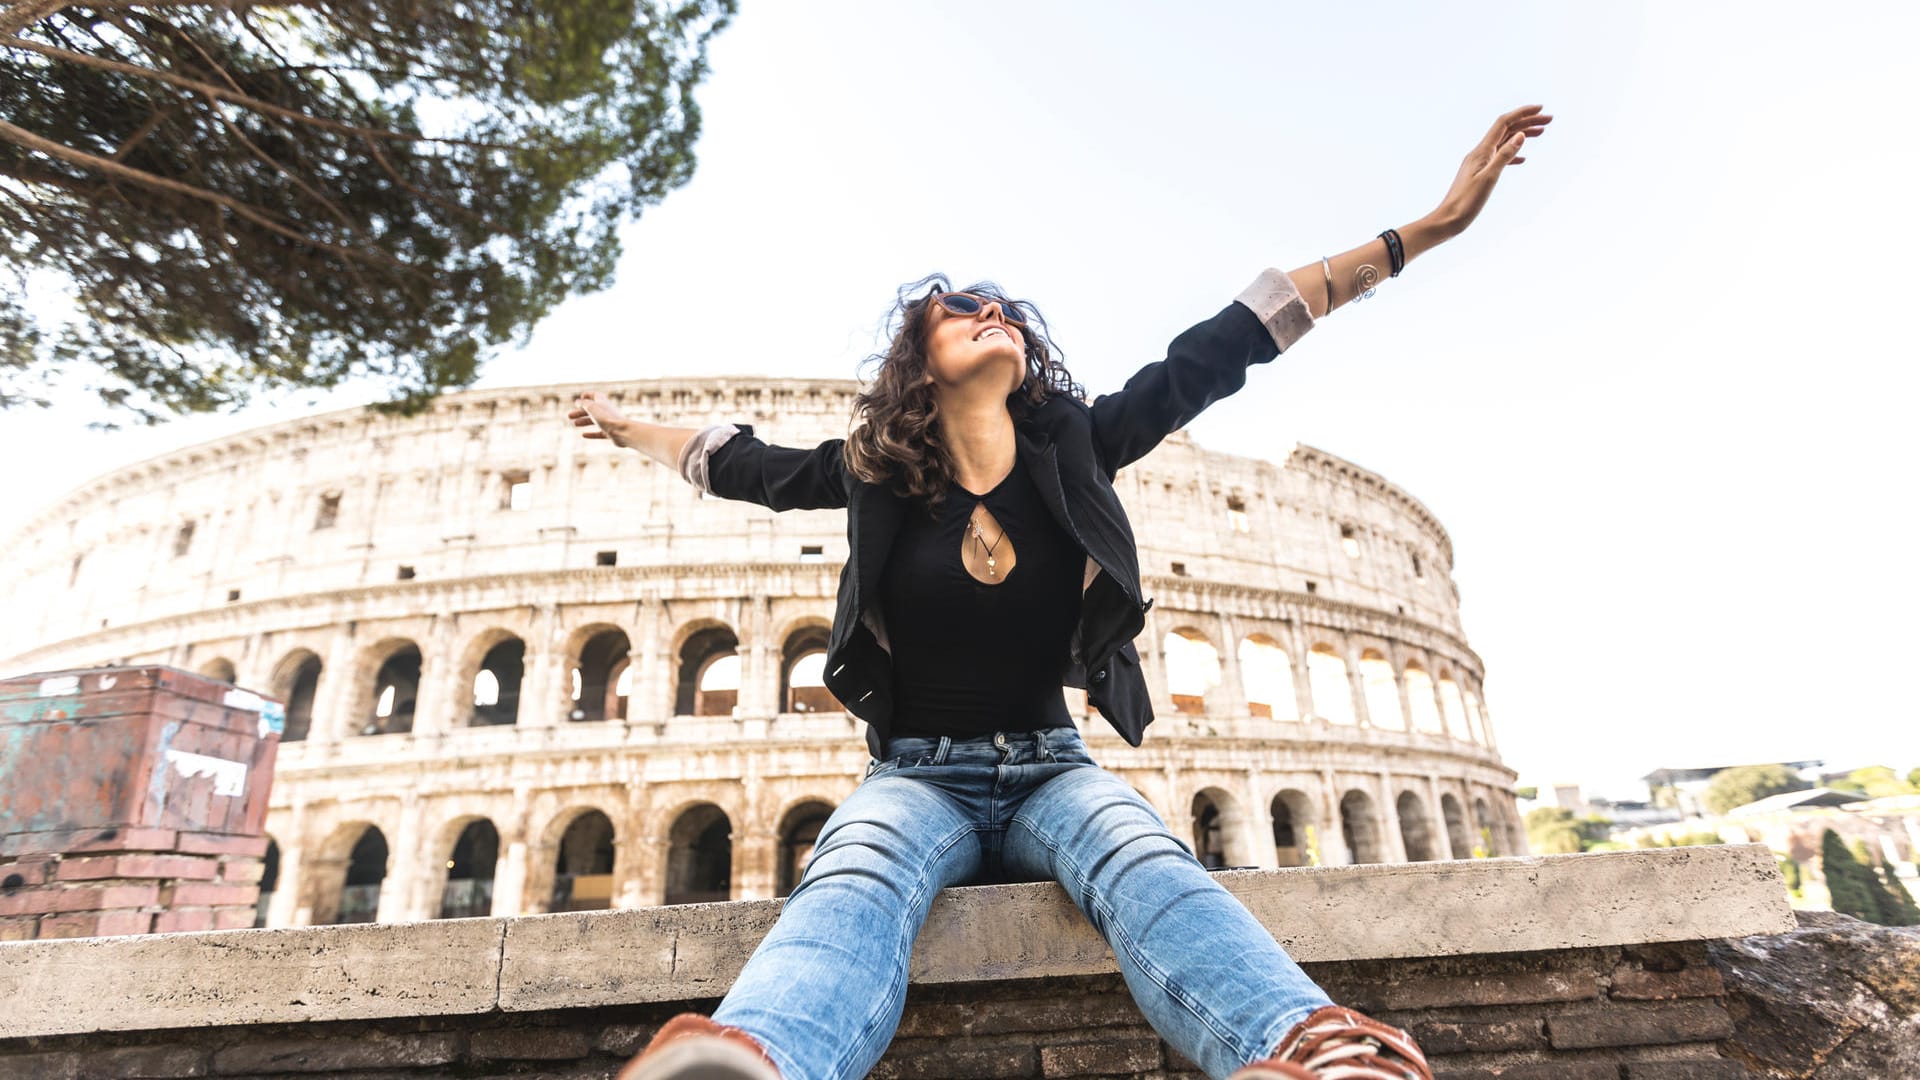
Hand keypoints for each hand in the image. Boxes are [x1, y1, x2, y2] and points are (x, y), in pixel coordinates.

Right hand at [568, 390, 630, 447]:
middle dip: (580, 412)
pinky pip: (599, 433)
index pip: (595, 395)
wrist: (621, 431)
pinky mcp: (610, 433)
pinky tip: (583, 435)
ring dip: (584, 421)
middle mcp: (606, 411)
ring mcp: (608, 422)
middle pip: (592, 410)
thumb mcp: (591, 407)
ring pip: (594, 421)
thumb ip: (584, 404)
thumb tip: (578, 401)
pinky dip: (591, 433)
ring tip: (575, 424)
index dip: (588, 395)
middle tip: (569, 416)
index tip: (580, 397)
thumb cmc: (607, 417)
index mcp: (603, 402)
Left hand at [1431, 105, 1552, 237]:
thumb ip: (1504, 156)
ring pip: (1504, 143)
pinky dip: (1513, 154)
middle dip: (1527, 122)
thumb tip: (1519, 135)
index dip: (1522, 113)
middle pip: (1506, 130)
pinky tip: (1523, 159)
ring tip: (1541, 133)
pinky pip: (1499, 158)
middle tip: (1549, 120)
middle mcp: (1480, 153)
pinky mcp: (1480, 174)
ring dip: (1522, 135)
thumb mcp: (1489, 178)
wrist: (1448, 219)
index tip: (1541, 108)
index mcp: (1481, 151)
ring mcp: (1479, 163)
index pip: (1504, 123)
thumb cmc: (1466, 203)